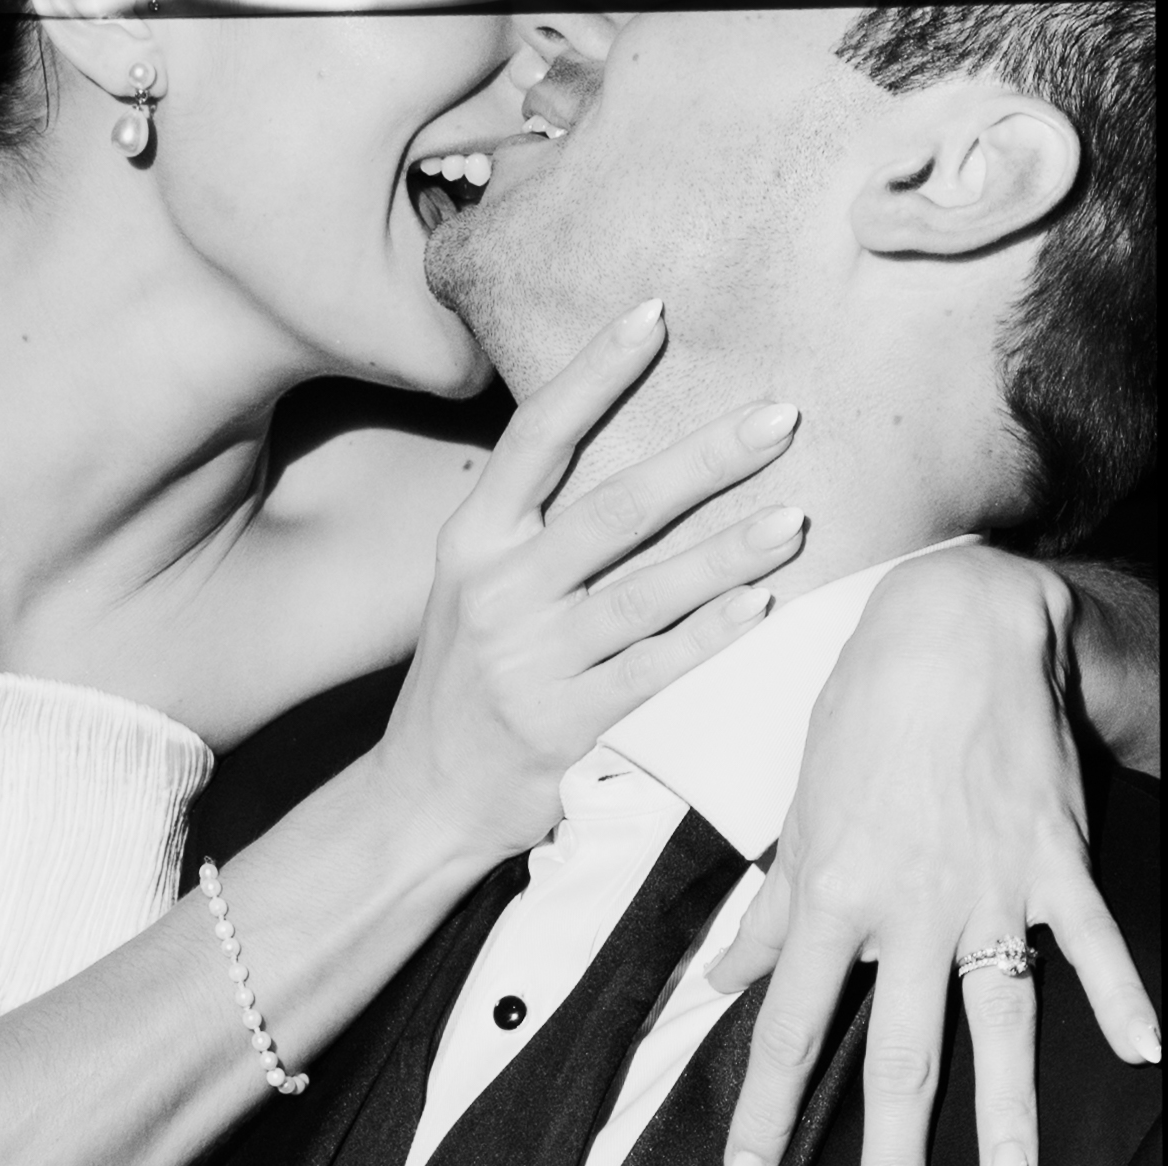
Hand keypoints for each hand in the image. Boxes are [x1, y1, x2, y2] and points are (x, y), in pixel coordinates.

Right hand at [379, 297, 804, 864]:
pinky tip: (762, 606)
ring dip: (727, 552)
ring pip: (644, 593)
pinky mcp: (564, 727)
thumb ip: (530, 524)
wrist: (424, 798)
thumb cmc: (468, 680)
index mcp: (472, 542)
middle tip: (779, 416)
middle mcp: (498, 593)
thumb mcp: (472, 587)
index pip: (538, 437)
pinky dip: (707, 637)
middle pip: (614, 509)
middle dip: (703, 460)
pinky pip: (650, 672)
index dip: (595, 372)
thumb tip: (621, 439)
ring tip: (796, 517)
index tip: (656, 312)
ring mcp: (531, 663)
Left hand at [709, 544, 1160, 1165]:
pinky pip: (1089, 943)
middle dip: (893, 1161)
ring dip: (1005, 1113)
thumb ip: (767, 912)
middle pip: (898, 1057)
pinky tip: (1145, 1057)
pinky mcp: (1053, 864)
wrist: (956, 631)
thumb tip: (724, 983)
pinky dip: (1121, 998)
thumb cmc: (862, 722)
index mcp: (829, 897)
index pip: (786, 1026)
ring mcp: (986, 890)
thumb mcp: (797, 815)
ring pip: (995, 1022)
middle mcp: (906, 908)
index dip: (765, 1110)